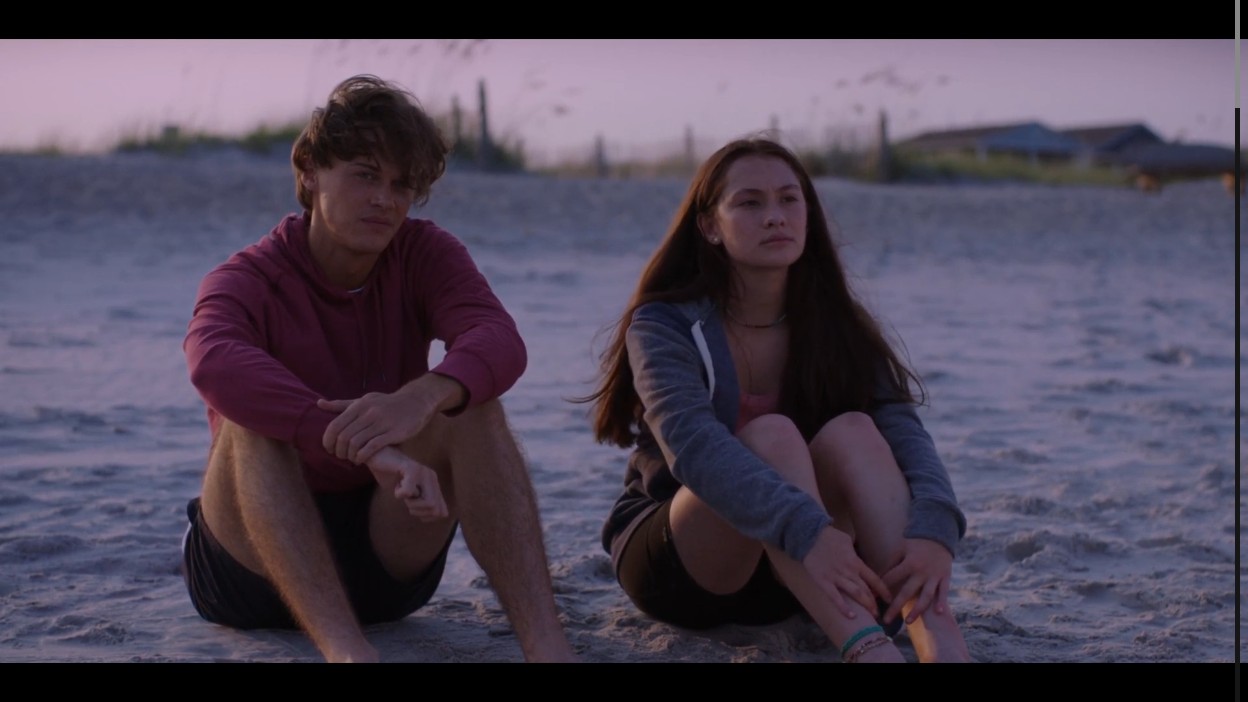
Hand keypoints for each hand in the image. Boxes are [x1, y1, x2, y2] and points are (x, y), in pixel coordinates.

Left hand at [318, 374, 462, 463]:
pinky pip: (372, 447)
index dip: (328, 441)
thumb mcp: (364, 400)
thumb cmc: (387, 403)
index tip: (330, 449)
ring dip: (350, 456)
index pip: (335, 426)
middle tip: (341, 457)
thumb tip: (319, 404)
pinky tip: (362, 459)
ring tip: (352, 459)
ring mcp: (381, 422)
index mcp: (359, 405)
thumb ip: (342, 405)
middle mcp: (368, 412)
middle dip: (339, 451)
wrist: (416, 401)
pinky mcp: (394, 432)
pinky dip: (363, 456)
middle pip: (344, 437)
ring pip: (356, 443)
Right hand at [366, 446, 447, 521]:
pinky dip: (399, 494)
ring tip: (401, 491)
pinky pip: (410, 492)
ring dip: (410, 503)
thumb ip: (424, 503)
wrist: (376, 456)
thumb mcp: (409, 494)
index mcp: (433, 484)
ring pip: (428, 503)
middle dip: (418, 511)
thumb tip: (443, 515)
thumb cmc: (390, 476)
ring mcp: (423, 472)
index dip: (426, 517)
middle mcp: (432, 477)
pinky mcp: (411, 468)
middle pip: (436, 509)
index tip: (412, 509)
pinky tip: (396, 484)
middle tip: (406, 499)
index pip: (441, 511)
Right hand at [802, 526, 891, 618]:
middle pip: (866, 589)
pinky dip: (843, 607)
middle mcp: (849, 571)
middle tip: (877, 612)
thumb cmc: (828, 536)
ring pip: (855, 593)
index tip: (889, 599)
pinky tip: (851, 616)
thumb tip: (857, 557)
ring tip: (871, 615)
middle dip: (874, 602)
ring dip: (865, 605)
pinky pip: (834, 597)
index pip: (874, 579)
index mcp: (855, 562)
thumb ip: (854, 551)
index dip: (883, 590)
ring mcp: (836, 577)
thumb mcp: (847, 540)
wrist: (809, 536)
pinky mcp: (823, 582)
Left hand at [880, 538, 953, 624]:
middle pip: (906, 592)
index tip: (872, 600)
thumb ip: (891, 563)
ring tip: (908, 622)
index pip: (891, 579)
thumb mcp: (901, 549)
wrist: (939, 534)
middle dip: (895, 607)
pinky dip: (942, 602)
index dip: (881, 590)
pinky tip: (938, 613)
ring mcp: (934, 576)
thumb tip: (877, 578)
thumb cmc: (916, 543)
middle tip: (886, 620)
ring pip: (925, 596)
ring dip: (917, 610)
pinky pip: (943, 591)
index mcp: (909, 563)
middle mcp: (921, 572)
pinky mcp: (945, 577)